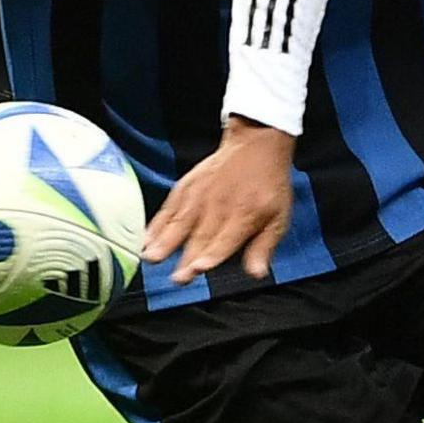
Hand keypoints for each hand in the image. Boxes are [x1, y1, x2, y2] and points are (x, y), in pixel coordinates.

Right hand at [141, 118, 297, 282]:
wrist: (255, 145)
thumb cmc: (268, 185)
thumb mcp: (278, 217)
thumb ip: (263, 247)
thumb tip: (256, 273)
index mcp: (244, 215)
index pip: (225, 240)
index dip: (211, 255)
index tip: (198, 268)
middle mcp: (219, 206)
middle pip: (200, 236)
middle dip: (187, 258)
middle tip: (176, 278)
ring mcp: (200, 196)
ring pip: (180, 222)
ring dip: (165, 241)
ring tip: (151, 257)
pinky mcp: (186, 187)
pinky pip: (169, 208)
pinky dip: (156, 223)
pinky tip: (146, 238)